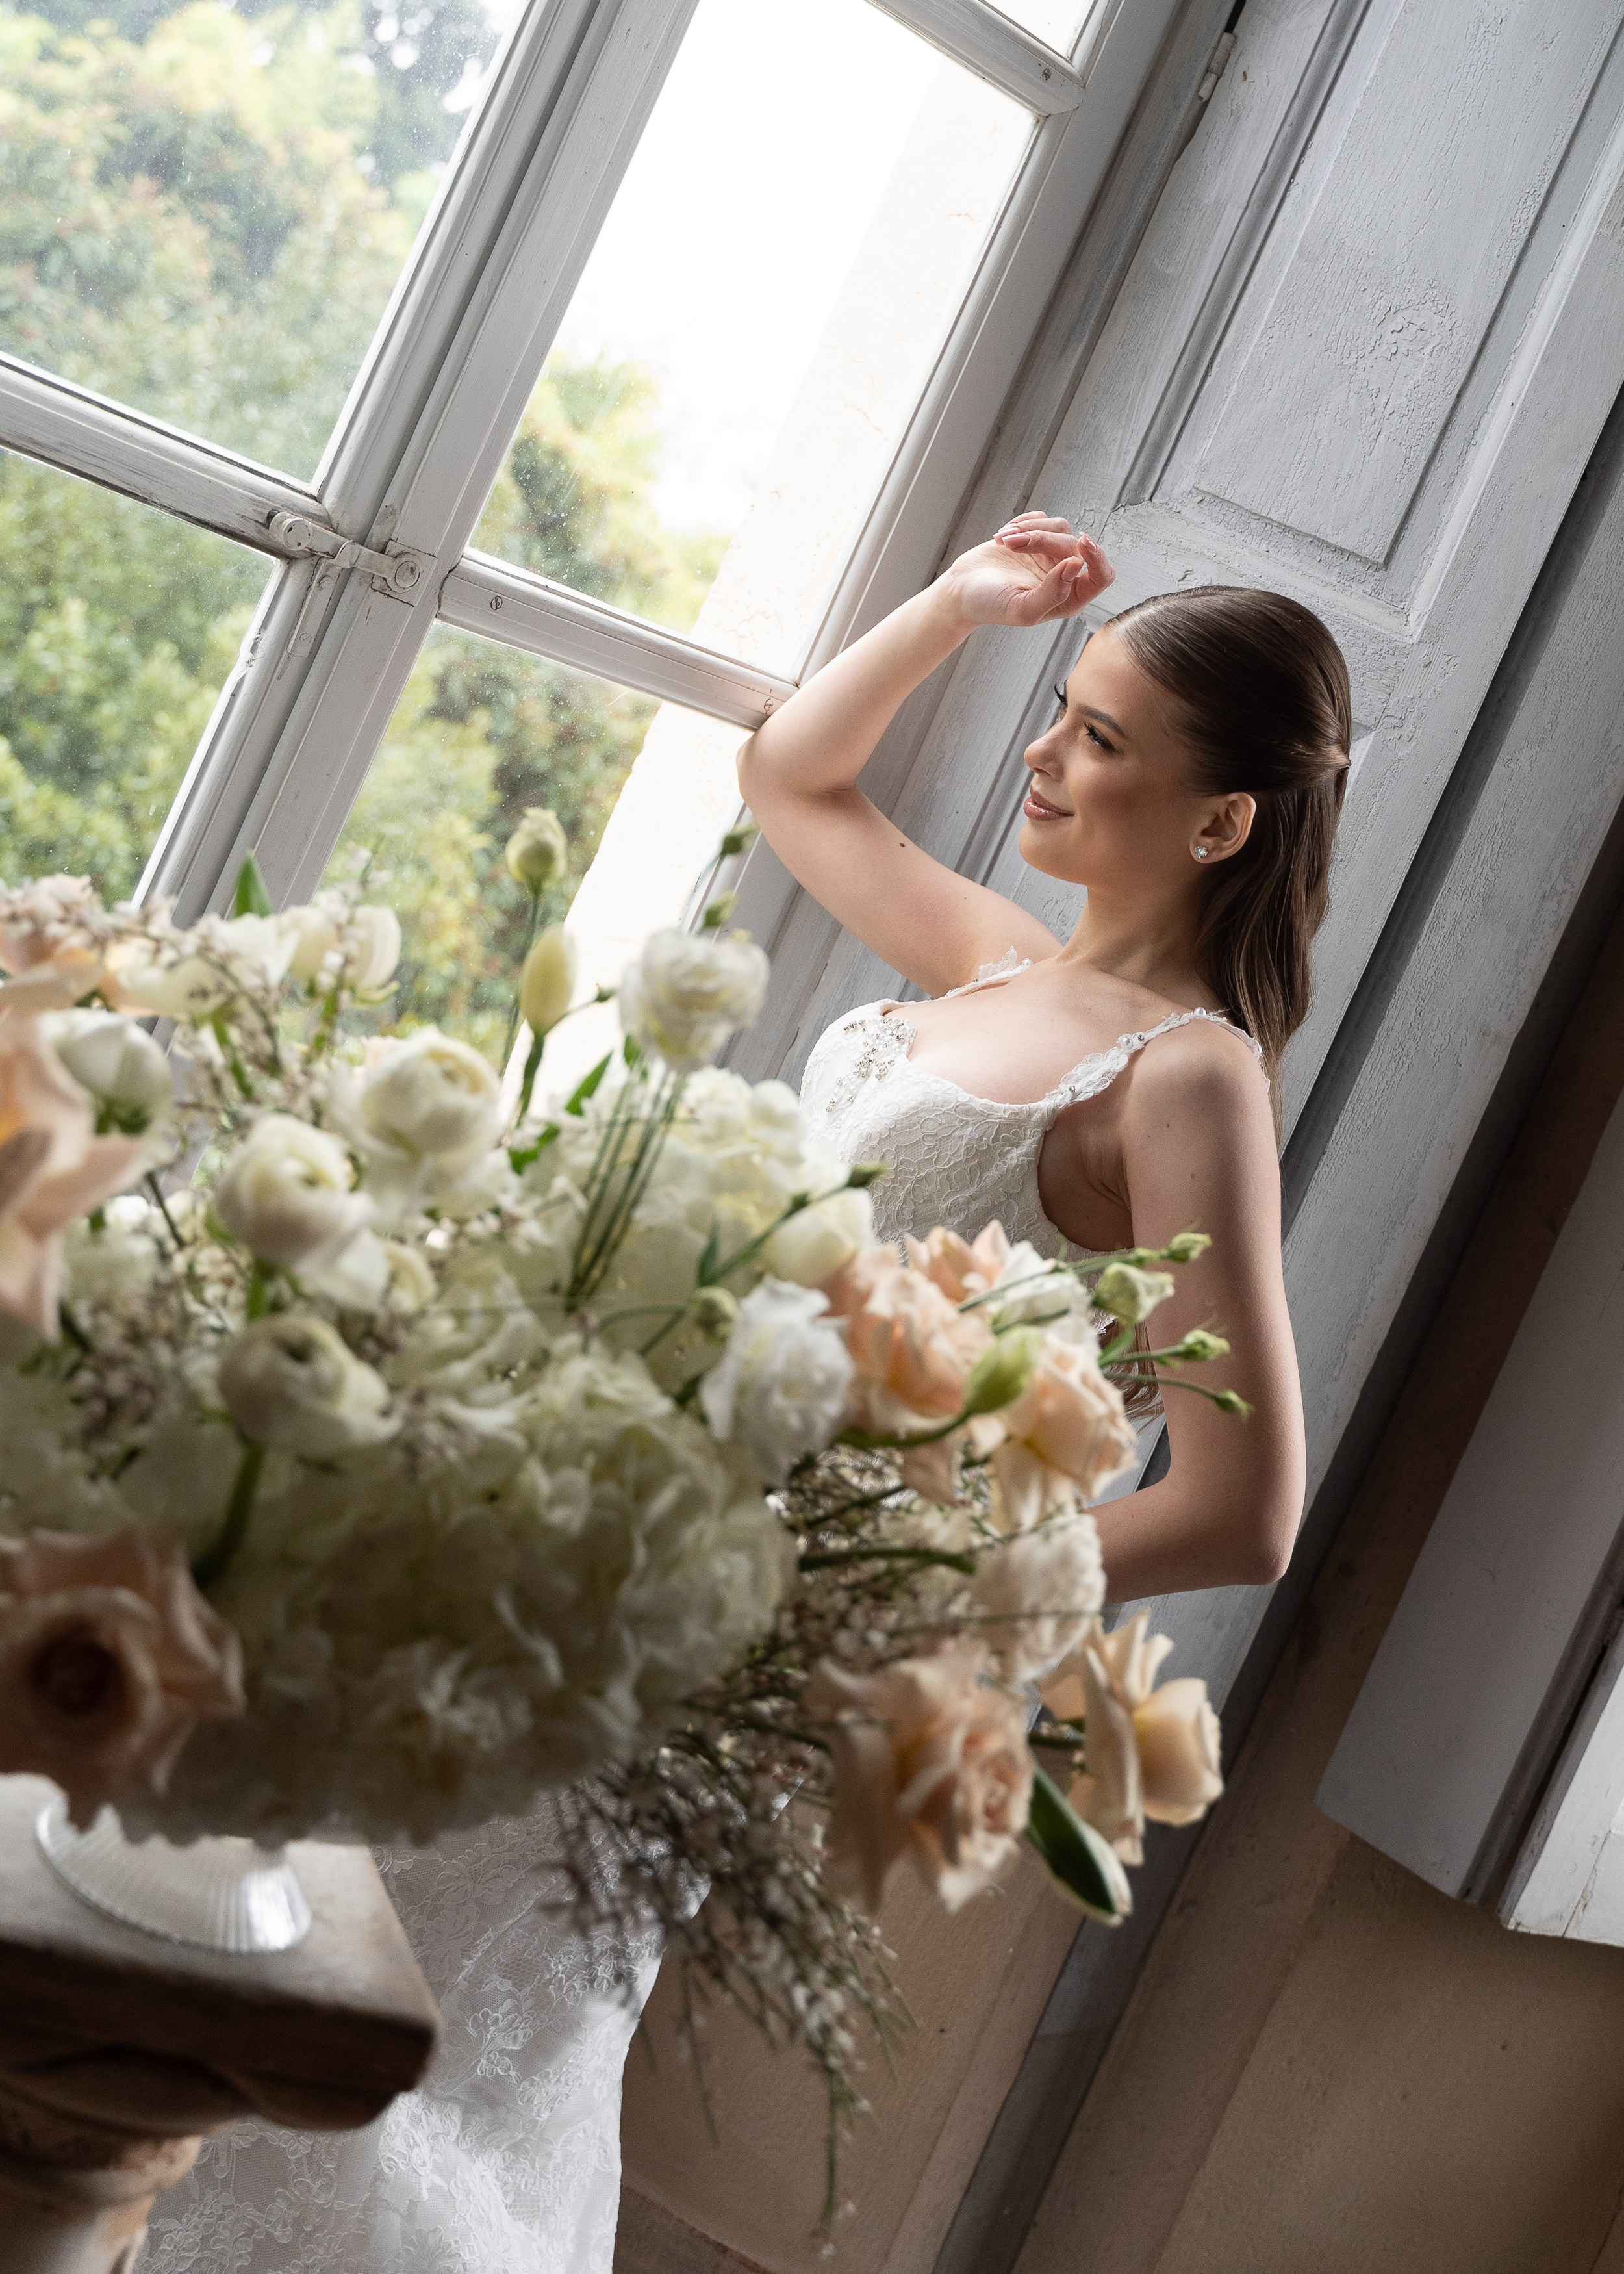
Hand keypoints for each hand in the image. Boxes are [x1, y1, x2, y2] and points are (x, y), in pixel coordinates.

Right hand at [938, 513, 1114, 630]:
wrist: (961, 590)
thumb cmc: (990, 606)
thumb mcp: (1022, 608)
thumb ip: (1053, 593)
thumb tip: (1075, 565)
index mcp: (1069, 599)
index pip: (1101, 576)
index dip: (1098, 557)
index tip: (1082, 541)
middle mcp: (1065, 576)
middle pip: (1074, 546)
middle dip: (1042, 540)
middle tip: (1012, 545)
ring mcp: (1052, 555)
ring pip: (1059, 527)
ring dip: (1029, 530)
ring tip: (1004, 540)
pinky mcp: (1037, 537)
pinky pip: (1043, 519)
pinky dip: (1023, 523)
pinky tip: (1003, 537)